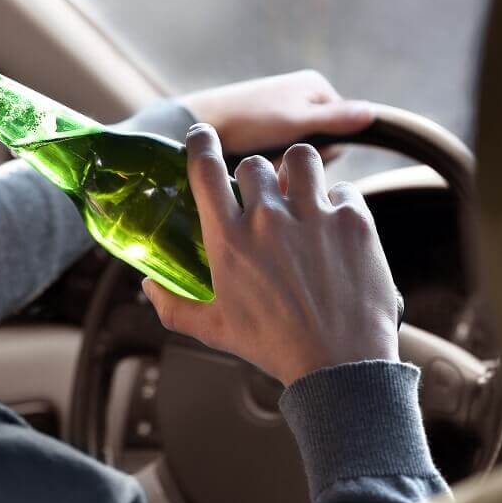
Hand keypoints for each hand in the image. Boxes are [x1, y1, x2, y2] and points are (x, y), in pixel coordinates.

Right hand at [142, 124, 399, 385]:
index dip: (200, 143)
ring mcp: (313, 216)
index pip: (206, 169)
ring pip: (301, 158)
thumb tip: (148, 284)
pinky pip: (344, 189)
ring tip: (301, 191)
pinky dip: (339, 202)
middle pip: (254, 163)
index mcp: (229, 240)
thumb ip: (171, 304)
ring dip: (297, 171)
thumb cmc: (272, 347)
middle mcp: (268, 219)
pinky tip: (335, 225)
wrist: (340, 365)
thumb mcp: (212, 329)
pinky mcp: (353, 222)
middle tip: (264, 197)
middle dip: (256, 176)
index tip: (202, 137)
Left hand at [178, 70, 373, 158]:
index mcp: (315, 86)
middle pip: (321, 142)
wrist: (199, 123)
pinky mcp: (265, 128)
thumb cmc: (248, 120)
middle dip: (299, 157)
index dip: (322, 151)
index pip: (343, 129)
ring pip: (299, 152)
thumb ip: (334, 119)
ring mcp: (282, 112)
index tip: (294, 151)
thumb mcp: (295, 121)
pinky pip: (279, 153)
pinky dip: (268, 160)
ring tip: (259, 155)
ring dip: (283, 161)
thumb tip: (372, 114)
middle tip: (273, 154)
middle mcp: (301, 96)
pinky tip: (251, 158)